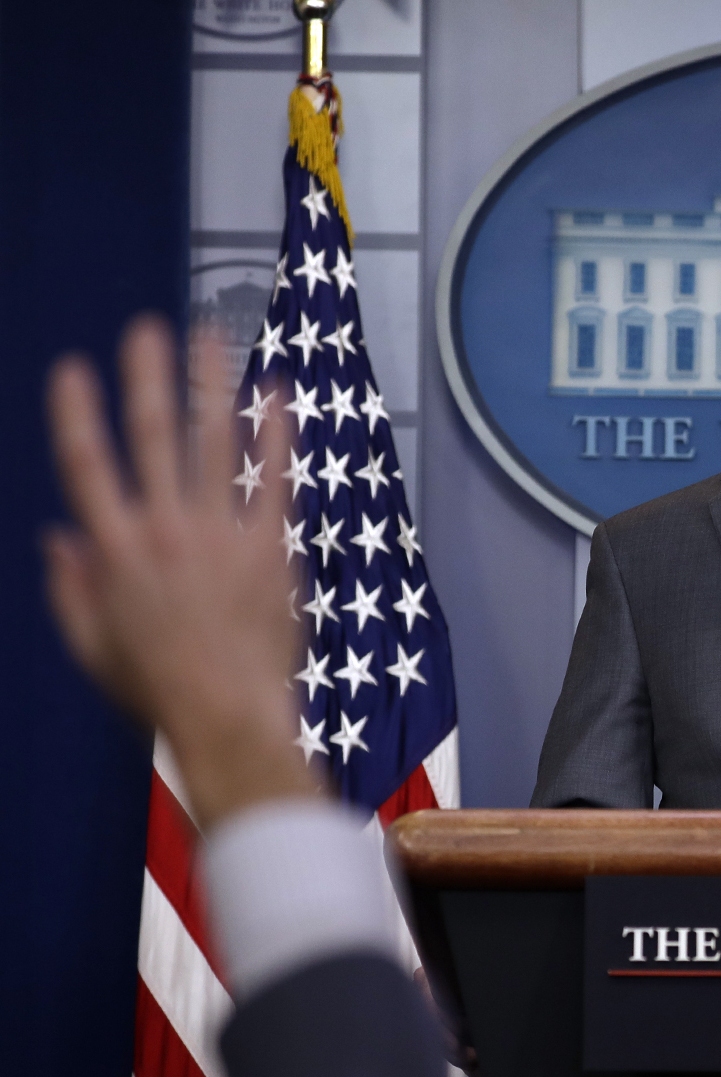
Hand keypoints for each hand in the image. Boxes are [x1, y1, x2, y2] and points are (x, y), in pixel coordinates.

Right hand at [43, 315, 315, 828]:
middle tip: (146, 330)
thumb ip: (70, 588)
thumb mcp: (92, 645)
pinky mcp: (271, 548)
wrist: (228, 715)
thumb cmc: (158, 689)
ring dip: (209, 386)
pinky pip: (273, 479)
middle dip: (147, 379)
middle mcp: (165, 531)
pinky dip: (275, 434)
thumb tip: (56, 537)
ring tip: (210, 337)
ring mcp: (221, 535)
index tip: (73, 370)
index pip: (86, 465)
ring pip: (212, 443)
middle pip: (151, 437)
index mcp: (114, 551)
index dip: (77, 414)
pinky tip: (277, 395)